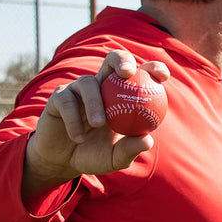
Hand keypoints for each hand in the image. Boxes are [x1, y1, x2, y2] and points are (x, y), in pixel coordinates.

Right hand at [22, 51, 169, 199]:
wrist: (64, 161)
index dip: (154, 69)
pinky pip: (67, 101)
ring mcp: (79, 89)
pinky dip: (74, 120)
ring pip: (89, 83)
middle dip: (122, 60)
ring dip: (95, 102)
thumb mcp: (116, 158)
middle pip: (112, 60)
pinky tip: (78, 136)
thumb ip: (130, 149)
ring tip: (98, 124)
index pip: (141, 75)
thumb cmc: (95, 155)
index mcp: (123, 95)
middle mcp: (102, 86)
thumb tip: (148, 140)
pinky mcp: (59, 96)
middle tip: (128, 73)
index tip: (163, 77)